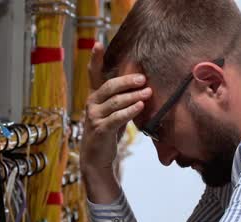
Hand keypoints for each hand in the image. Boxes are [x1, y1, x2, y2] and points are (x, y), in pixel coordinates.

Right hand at [80, 43, 152, 202]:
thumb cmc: (108, 133)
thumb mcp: (113, 113)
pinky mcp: (100, 130)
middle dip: (127, 81)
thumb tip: (142, 86)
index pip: (93, 75)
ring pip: (115, 102)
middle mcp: (91, 104)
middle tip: (143, 79)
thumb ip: (121, 100)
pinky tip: (140, 107)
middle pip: (109, 87)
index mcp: (95, 97)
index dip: (95, 60)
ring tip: (148, 93)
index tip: (97, 44)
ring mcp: (94, 117)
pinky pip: (116, 118)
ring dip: (133, 97)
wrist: (97, 159)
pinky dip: (129, 111)